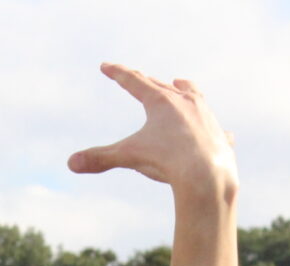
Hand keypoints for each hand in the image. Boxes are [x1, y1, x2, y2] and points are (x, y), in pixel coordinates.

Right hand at [69, 63, 236, 201]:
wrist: (206, 175)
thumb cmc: (166, 161)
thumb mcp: (129, 157)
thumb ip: (100, 158)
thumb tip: (71, 163)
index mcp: (160, 101)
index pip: (134, 82)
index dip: (117, 74)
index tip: (106, 66)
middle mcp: (185, 102)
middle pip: (162, 86)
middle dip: (147, 81)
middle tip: (137, 77)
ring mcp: (205, 116)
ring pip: (193, 96)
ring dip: (184, 90)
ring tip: (180, 84)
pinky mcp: (219, 136)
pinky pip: (215, 128)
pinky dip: (212, 128)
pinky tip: (218, 131)